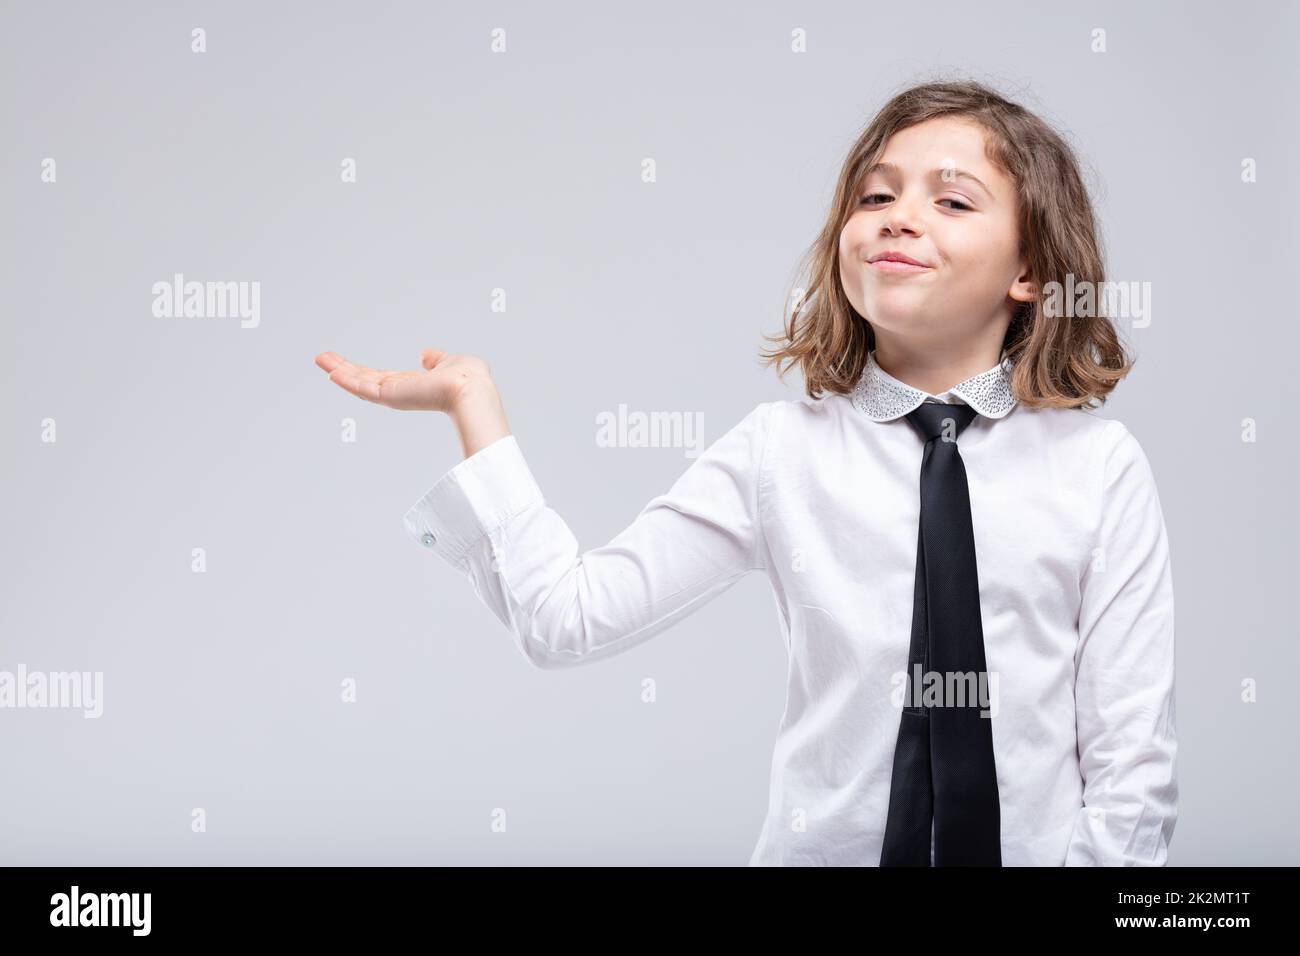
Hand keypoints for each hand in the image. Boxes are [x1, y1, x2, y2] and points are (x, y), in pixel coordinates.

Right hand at [314, 349, 493, 412]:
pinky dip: (347, 380)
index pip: (380, 378)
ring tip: (320, 360)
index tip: (345, 363)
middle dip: (343, 369)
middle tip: (322, 359)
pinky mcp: (391, 396)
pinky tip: (331, 373)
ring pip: (359, 383)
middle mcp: (400, 392)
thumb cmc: (468, 378)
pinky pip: (364, 388)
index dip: (362, 371)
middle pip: (364, 380)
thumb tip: (426, 355)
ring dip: (338, 371)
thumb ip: (435, 360)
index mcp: (412, 385)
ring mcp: (394, 396)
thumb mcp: (447, 363)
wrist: (471, 389)